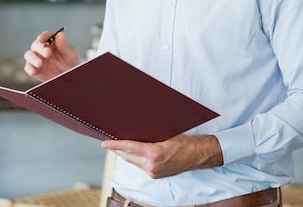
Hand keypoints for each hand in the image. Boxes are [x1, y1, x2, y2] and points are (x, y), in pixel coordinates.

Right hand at [23, 29, 79, 81]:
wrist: (70, 75)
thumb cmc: (70, 61)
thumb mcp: (70, 53)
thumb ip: (64, 45)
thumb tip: (60, 34)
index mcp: (51, 42)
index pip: (46, 36)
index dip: (43, 36)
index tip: (42, 39)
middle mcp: (42, 49)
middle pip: (36, 45)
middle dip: (40, 48)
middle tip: (47, 53)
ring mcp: (37, 58)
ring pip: (29, 55)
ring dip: (33, 58)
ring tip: (40, 63)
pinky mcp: (35, 69)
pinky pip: (28, 67)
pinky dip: (30, 69)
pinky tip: (34, 71)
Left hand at [101, 134, 222, 178]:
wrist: (198, 155)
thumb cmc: (185, 141)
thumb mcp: (166, 133)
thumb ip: (149, 133)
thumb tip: (134, 127)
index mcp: (154, 153)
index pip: (129, 148)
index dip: (115, 145)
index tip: (104, 143)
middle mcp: (152, 165)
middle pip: (128, 156)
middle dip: (118, 149)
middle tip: (109, 142)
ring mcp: (154, 172)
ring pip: (133, 162)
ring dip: (126, 154)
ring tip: (119, 146)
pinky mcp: (156, 175)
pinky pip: (141, 166)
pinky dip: (135, 159)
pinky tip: (133, 153)